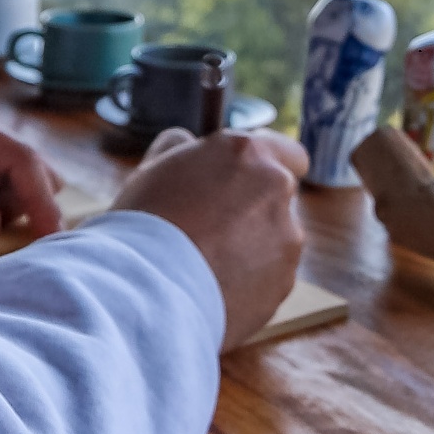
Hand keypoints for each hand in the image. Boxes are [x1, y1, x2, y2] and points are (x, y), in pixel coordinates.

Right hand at [110, 127, 308, 350]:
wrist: (147, 290)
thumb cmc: (143, 225)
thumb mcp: (152, 169)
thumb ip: (180, 148)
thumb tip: (187, 142)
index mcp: (248, 153)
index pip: (289, 153)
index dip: (267, 170)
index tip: (247, 184)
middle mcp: (277, 189)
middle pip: (280, 198)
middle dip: (255, 210)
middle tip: (214, 228)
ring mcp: (286, 237)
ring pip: (277, 239)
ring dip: (253, 247)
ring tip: (207, 264)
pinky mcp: (284, 281)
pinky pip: (270, 277)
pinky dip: (250, 281)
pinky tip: (214, 286)